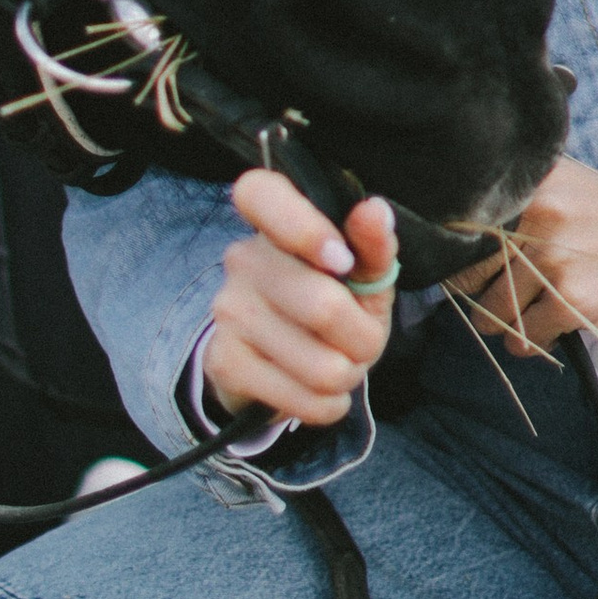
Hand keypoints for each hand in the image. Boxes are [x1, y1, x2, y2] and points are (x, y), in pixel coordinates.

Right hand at [201, 171, 398, 432]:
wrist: (279, 362)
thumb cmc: (332, 301)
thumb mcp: (362, 275)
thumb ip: (372, 245)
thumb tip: (374, 210)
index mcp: (274, 220)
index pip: (258, 193)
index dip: (303, 228)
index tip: (341, 261)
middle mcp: (242, 258)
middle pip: (322, 306)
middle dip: (363, 339)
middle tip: (361, 341)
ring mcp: (227, 310)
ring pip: (321, 365)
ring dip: (347, 376)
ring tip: (336, 365)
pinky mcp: (223, 361)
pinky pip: (301, 398)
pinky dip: (327, 405)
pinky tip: (319, 392)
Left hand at [450, 154, 597, 356]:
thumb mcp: (570, 193)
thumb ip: (518, 212)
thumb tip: (458, 258)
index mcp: (532, 180)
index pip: (459, 230)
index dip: (462, 259)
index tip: (478, 271)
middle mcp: (538, 212)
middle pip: (469, 275)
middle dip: (486, 294)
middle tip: (515, 299)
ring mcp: (556, 256)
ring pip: (494, 312)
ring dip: (511, 324)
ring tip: (541, 314)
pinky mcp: (578, 297)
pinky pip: (527, 337)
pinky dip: (535, 343)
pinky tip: (558, 328)